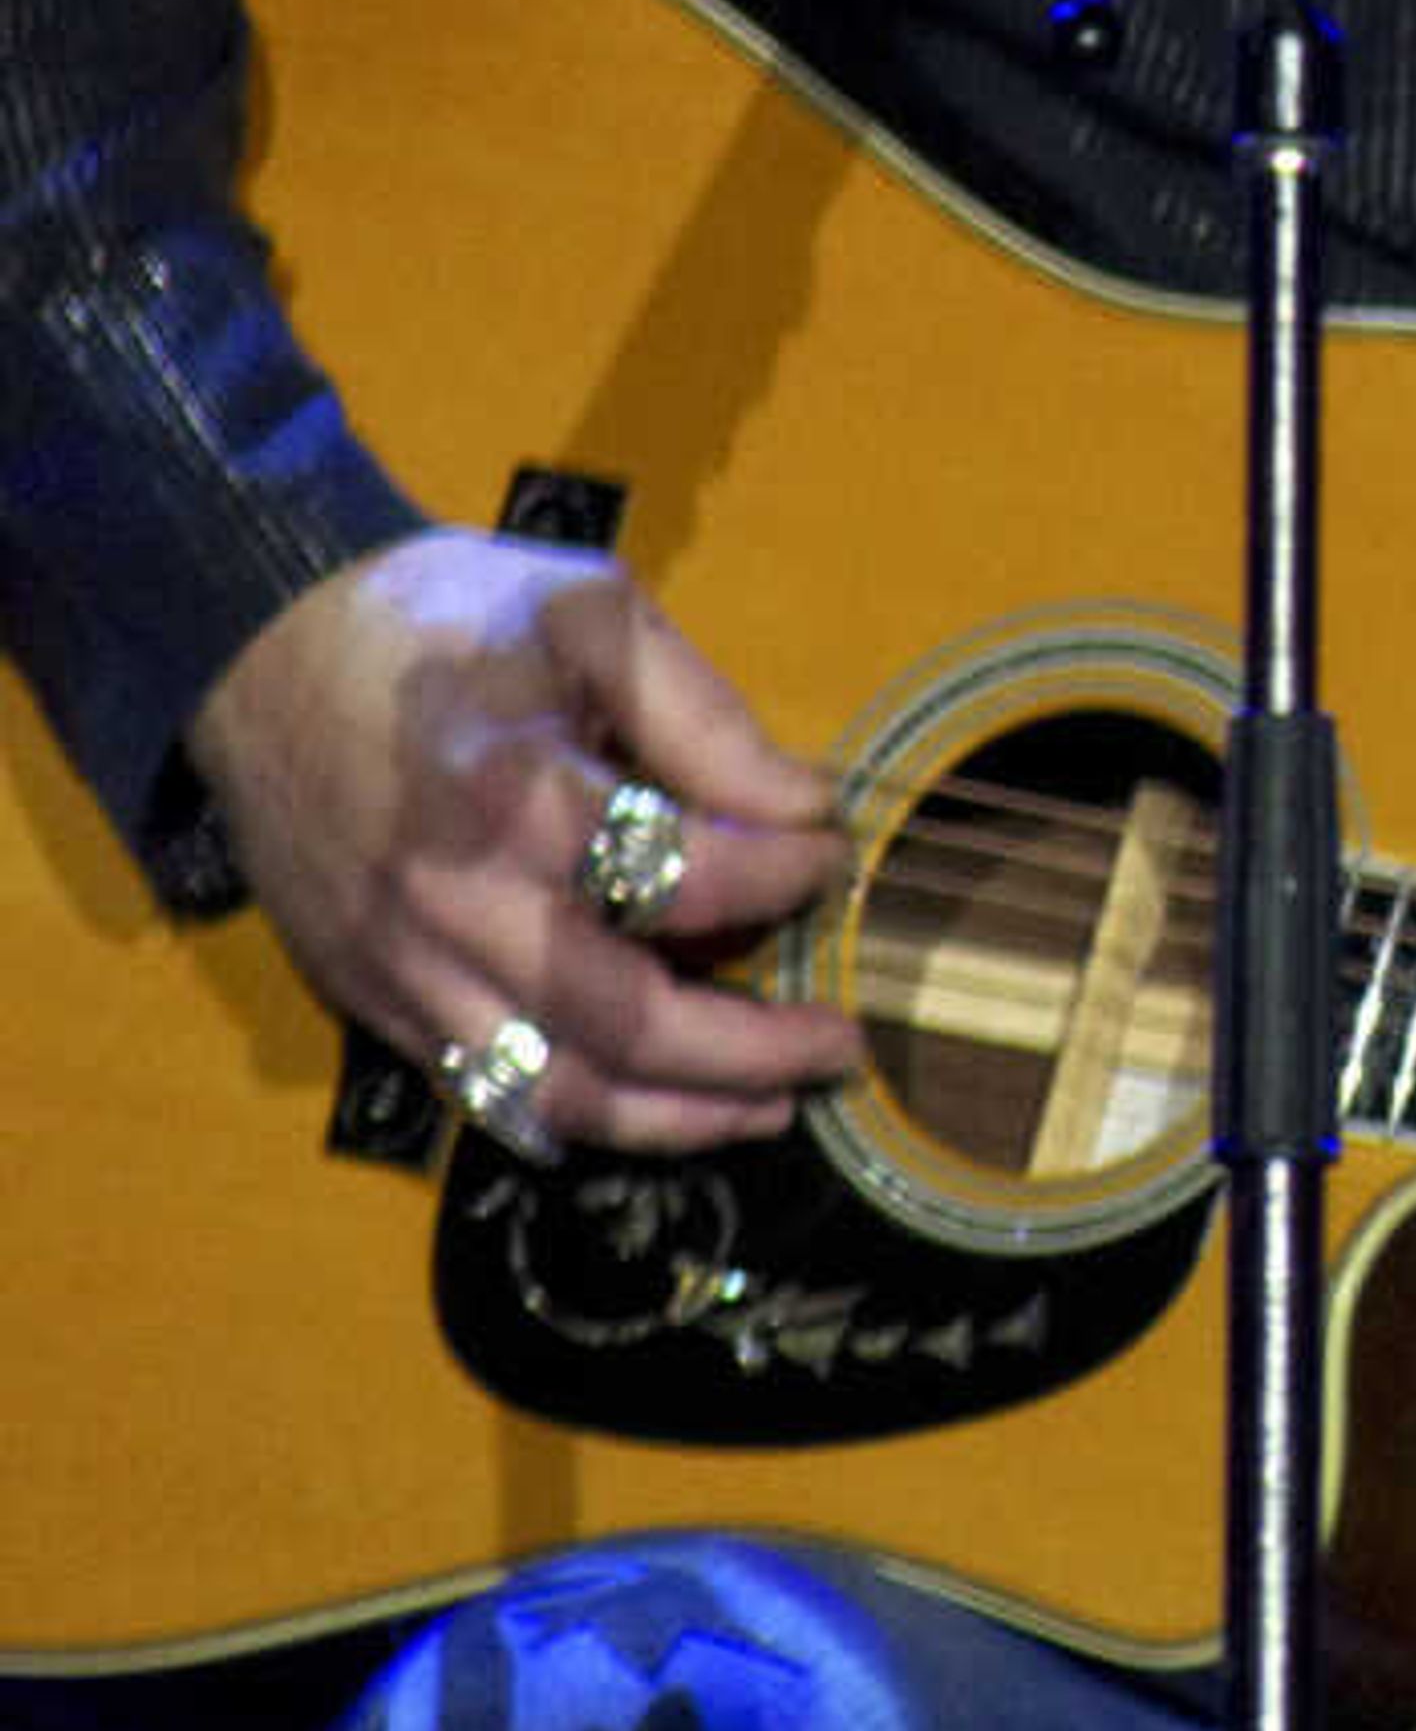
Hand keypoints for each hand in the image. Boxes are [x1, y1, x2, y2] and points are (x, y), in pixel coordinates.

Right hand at [187, 530, 862, 1151]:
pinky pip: (490, 1096)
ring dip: (683, 1117)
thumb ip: (700, 715)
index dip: (782, 877)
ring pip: (560, 1093)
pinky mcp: (372, 1000)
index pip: (682, 877)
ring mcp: (403, 967)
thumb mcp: (587, 613)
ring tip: (771, 1105)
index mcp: (509, 792)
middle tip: (842, 1044)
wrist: (258, 649)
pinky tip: (659, 1107)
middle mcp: (450, 903)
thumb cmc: (442, 621)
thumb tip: (803, 809)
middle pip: (629, 1023)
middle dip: (757, 1050)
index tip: (830, 853)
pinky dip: (586, 1117)